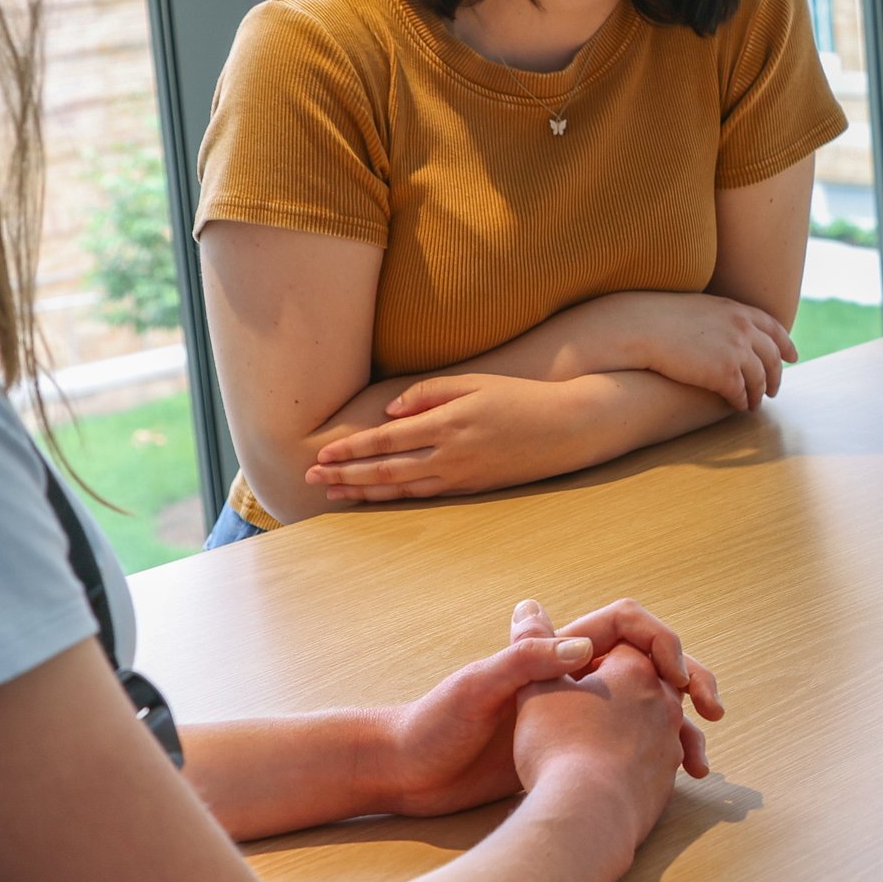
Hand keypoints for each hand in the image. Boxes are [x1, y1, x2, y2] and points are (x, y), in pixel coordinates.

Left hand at [310, 371, 636, 501]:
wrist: (570, 427)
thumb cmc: (523, 397)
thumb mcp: (476, 382)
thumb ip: (429, 392)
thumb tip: (390, 412)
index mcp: (448, 422)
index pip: (386, 439)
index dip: (351, 450)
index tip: (323, 455)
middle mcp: (450, 453)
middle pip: (386, 470)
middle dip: (346, 475)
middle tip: (312, 480)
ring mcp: (463, 475)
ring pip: (402, 489)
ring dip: (364, 492)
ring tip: (334, 494)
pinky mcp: (474, 487)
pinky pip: (426, 496)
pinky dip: (395, 499)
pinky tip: (377, 499)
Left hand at [379, 596, 726, 815]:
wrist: (409, 774)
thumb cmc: (435, 725)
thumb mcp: (479, 686)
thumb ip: (528, 662)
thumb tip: (587, 647)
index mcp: (554, 653)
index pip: (628, 626)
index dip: (663, 643)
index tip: (677, 676)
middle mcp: (572, 680)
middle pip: (652, 667)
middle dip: (691, 683)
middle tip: (713, 710)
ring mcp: (576, 719)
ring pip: (650, 713)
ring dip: (682, 729)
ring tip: (698, 762)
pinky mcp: (570, 757)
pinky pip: (633, 752)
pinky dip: (659, 763)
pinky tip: (671, 787)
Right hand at [509, 630, 697, 867]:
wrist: (585, 817)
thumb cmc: (558, 747)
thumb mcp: (534, 689)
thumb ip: (533, 647)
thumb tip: (529, 610)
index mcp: (635, 669)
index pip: (627, 639)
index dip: (599, 645)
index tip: (584, 662)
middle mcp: (663, 704)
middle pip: (658, 677)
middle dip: (644, 676)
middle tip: (631, 685)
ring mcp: (668, 745)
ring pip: (665, 721)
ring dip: (648, 722)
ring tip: (620, 734)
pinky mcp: (664, 783)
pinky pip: (658, 760)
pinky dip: (642, 758)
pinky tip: (618, 772)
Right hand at [634, 293, 795, 410]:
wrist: (643, 327)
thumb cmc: (663, 317)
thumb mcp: (703, 308)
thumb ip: (725, 319)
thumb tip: (733, 332)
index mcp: (740, 311)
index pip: (775, 330)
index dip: (786, 345)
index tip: (792, 357)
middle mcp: (744, 330)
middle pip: (771, 358)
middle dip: (776, 376)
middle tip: (774, 390)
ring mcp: (736, 351)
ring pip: (759, 379)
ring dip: (759, 394)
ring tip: (754, 405)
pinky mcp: (723, 373)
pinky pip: (740, 393)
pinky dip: (742, 401)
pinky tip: (738, 406)